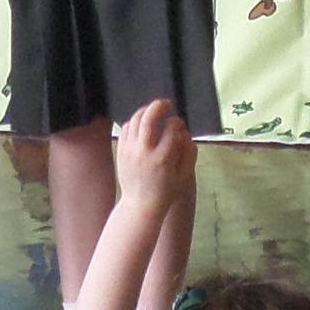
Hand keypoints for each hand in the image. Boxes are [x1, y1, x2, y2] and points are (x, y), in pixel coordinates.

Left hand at [114, 98, 195, 213]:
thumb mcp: (185, 175)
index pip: (171, 128)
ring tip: (155, 111)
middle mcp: (144, 152)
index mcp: (163, 158)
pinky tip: (142, 123)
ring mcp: (130, 150)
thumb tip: (185, 132)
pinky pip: (126, 128)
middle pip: (149, 118)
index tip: (179, 125)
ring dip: (146, 111)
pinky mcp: (121, 151)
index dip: (177, 122)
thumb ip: (189, 152)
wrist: (140, 205)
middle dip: (160, 106)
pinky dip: (135, 121)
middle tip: (167, 103)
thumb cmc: (166, 191)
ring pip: (135, 119)